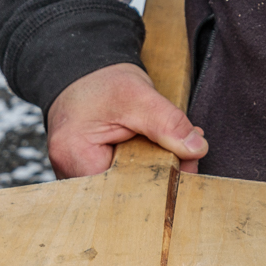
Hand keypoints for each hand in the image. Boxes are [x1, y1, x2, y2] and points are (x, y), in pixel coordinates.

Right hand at [46, 63, 208, 177]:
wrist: (87, 73)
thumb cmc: (102, 82)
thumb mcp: (138, 96)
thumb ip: (167, 124)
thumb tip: (196, 149)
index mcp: (73, 154)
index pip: (116, 190)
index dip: (153, 185)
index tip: (183, 171)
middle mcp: (69, 169)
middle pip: (121, 191)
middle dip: (158, 177)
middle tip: (188, 160)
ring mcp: (79, 172)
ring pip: (126, 185)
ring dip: (154, 170)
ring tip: (178, 152)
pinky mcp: (93, 170)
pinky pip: (124, 176)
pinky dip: (146, 166)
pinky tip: (164, 153)